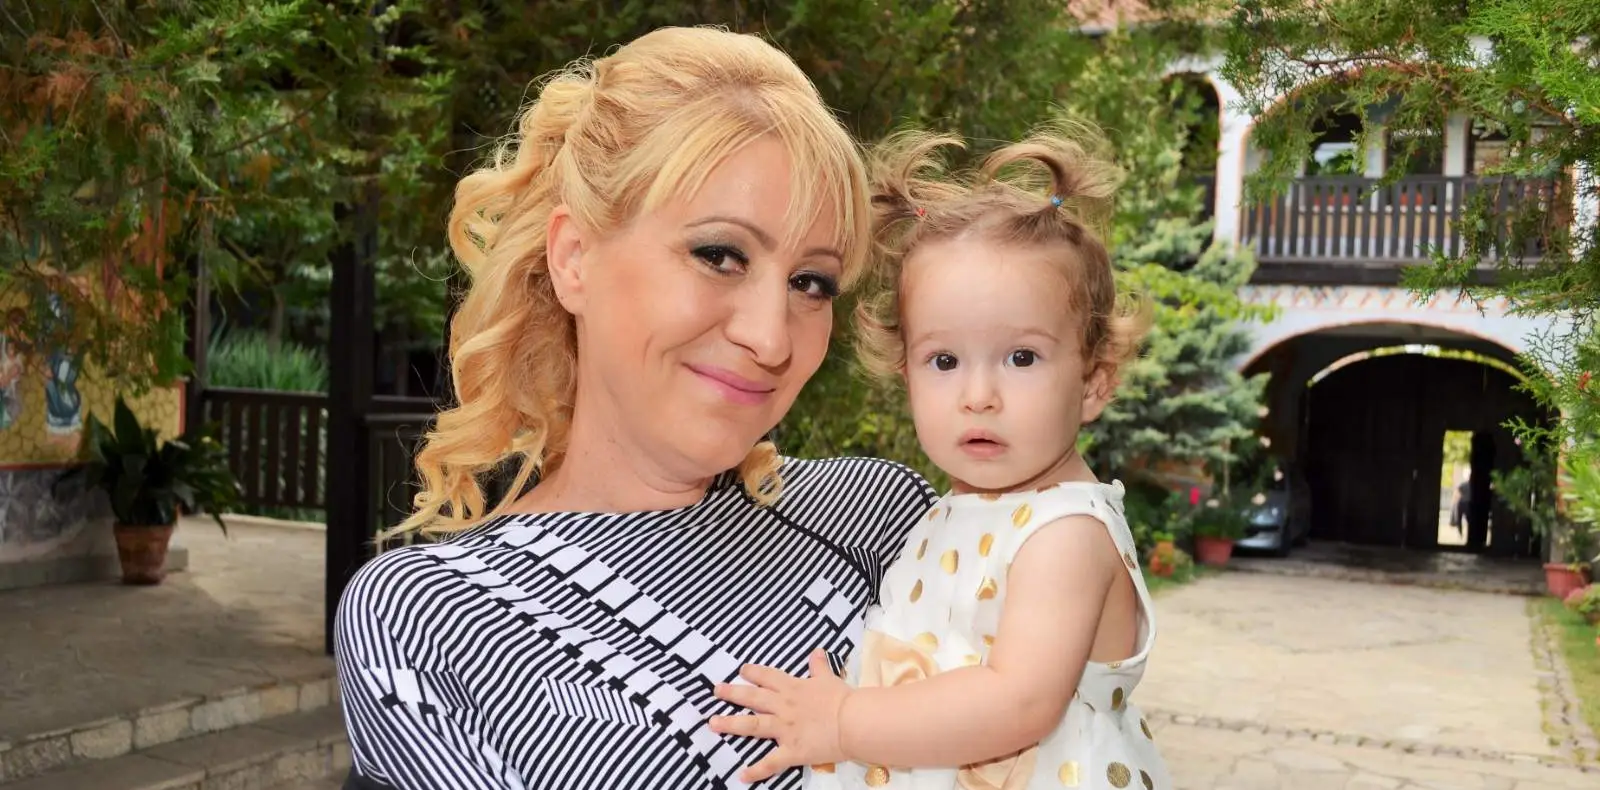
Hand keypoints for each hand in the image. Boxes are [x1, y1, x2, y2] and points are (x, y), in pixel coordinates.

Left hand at [709, 649, 850, 782]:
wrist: (853, 721)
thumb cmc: (842, 699)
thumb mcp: (829, 678)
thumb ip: (819, 666)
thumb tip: (816, 652)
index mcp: (792, 688)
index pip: (768, 677)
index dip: (753, 673)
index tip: (741, 670)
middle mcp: (783, 707)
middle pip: (753, 698)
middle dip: (732, 693)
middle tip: (716, 690)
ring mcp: (784, 729)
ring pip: (752, 725)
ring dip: (731, 724)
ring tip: (713, 723)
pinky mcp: (791, 751)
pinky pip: (771, 762)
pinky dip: (756, 770)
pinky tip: (742, 775)